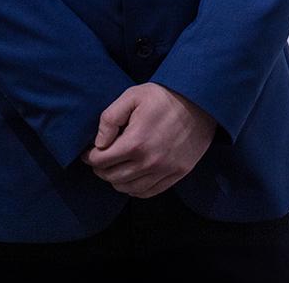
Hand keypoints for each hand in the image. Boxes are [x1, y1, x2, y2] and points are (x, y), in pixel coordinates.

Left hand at [82, 82, 215, 197]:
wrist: (200, 102)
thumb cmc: (163, 97)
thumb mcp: (132, 96)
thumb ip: (110, 119)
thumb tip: (98, 143)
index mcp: (135, 142)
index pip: (101, 161)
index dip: (90, 157)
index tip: (89, 152)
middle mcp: (148, 162)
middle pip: (112, 177)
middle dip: (100, 169)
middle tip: (99, 160)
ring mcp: (164, 171)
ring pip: (128, 188)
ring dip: (116, 180)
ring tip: (114, 168)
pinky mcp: (176, 174)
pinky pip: (148, 192)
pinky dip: (134, 189)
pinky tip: (131, 178)